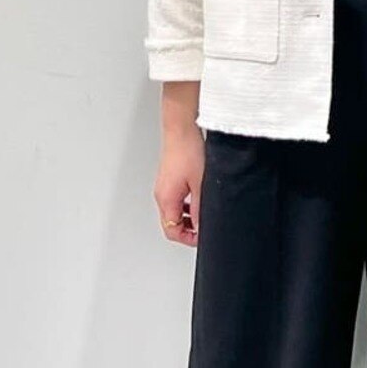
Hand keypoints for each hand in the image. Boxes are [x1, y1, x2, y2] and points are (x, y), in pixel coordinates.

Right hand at [154, 125, 204, 246]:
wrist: (182, 129)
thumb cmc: (188, 150)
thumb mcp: (201, 185)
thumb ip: (201, 210)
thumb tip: (203, 227)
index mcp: (166, 199)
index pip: (172, 231)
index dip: (189, 238)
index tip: (203, 236)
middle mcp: (161, 195)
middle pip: (171, 224)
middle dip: (188, 229)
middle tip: (204, 227)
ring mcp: (163, 187)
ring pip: (173, 212)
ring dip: (188, 217)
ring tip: (203, 213)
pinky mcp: (168, 179)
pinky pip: (175, 200)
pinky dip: (186, 205)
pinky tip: (198, 198)